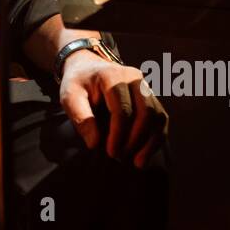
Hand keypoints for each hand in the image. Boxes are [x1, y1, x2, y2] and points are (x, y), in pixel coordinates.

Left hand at [58, 52, 167, 166]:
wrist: (87, 67)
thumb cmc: (78, 83)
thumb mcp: (69, 96)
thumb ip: (80, 117)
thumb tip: (95, 143)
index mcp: (112, 75)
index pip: (122, 108)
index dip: (118, 134)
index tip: (111, 153)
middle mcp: (133, 78)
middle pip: (146, 111)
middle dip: (136, 139)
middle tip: (122, 157)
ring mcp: (145, 86)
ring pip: (157, 115)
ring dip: (150, 141)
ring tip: (137, 161)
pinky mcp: (150, 96)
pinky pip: (160, 117)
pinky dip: (156, 137)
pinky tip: (145, 153)